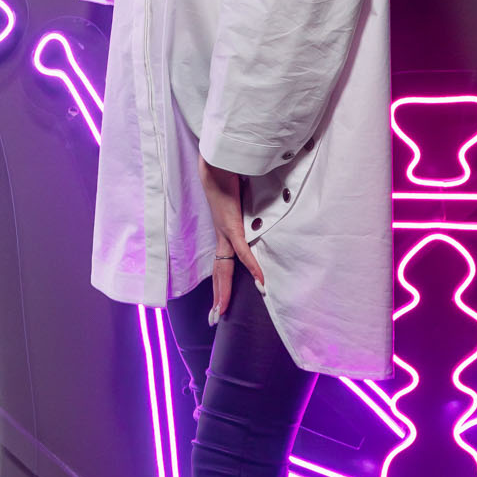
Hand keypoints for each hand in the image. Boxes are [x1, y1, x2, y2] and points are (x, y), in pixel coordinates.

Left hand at [198, 152, 264, 323]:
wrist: (216, 160)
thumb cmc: (228, 172)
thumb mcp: (240, 193)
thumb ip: (248, 201)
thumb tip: (255, 198)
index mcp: (223, 229)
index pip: (222, 261)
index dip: (222, 280)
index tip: (220, 298)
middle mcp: (222, 234)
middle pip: (219, 271)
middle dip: (218, 295)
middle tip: (215, 317)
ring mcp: (225, 231)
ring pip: (225, 268)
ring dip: (224, 291)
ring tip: (222, 312)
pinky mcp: (232, 224)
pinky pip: (243, 251)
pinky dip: (253, 267)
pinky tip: (261, 283)